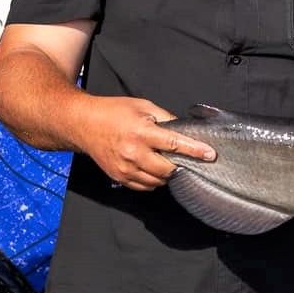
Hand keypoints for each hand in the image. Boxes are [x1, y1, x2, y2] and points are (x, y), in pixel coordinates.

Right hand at [76, 97, 215, 190]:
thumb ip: (165, 118)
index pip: (175, 144)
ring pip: (158, 181)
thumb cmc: (113, 112)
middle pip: (168, 169)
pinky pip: (145, 186)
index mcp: (141, 132)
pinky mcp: (119, 177)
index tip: (209, 155)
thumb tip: (184, 130)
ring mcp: (125, 168)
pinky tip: (151, 167)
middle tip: (183, 158)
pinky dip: (153, 180)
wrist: (83, 124)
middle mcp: (133, 153)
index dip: (195, 151)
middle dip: (180, 165)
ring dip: (167, 174)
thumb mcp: (143, 106)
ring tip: (164, 160)